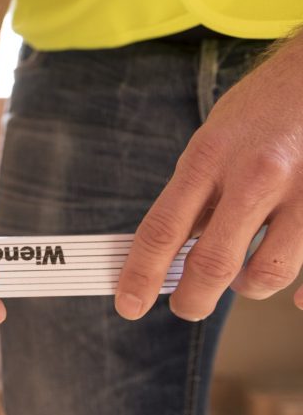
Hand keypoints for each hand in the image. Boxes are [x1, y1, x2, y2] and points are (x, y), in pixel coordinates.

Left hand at [117, 39, 302, 321]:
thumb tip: (171, 248)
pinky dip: (302, 295)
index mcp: (210, 157)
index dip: (140, 275)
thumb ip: (198, 191)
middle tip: (186, 306)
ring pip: (269, 273)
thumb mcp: (214, 139)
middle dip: (193, 299)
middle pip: (213, 263)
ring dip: (249, 288)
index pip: (162, 229)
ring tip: (243, 279)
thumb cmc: (265, 109)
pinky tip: (294, 297)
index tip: (129, 305)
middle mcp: (256, 175)